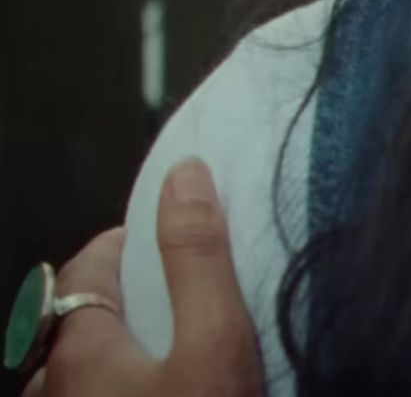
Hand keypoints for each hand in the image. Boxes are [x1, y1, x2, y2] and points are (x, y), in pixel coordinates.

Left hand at [23, 159, 264, 396]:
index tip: (172, 228)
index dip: (130, 239)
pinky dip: (121, 382)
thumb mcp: (215, 342)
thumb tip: (184, 175)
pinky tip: (160, 387)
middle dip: (126, 294)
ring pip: (80, 367)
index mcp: (77, 347)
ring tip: (173, 345)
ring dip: (119, 347)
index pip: (88, 266)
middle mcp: (54, 387)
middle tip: (180, 287)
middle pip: (81, 316)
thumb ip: (198, 260)